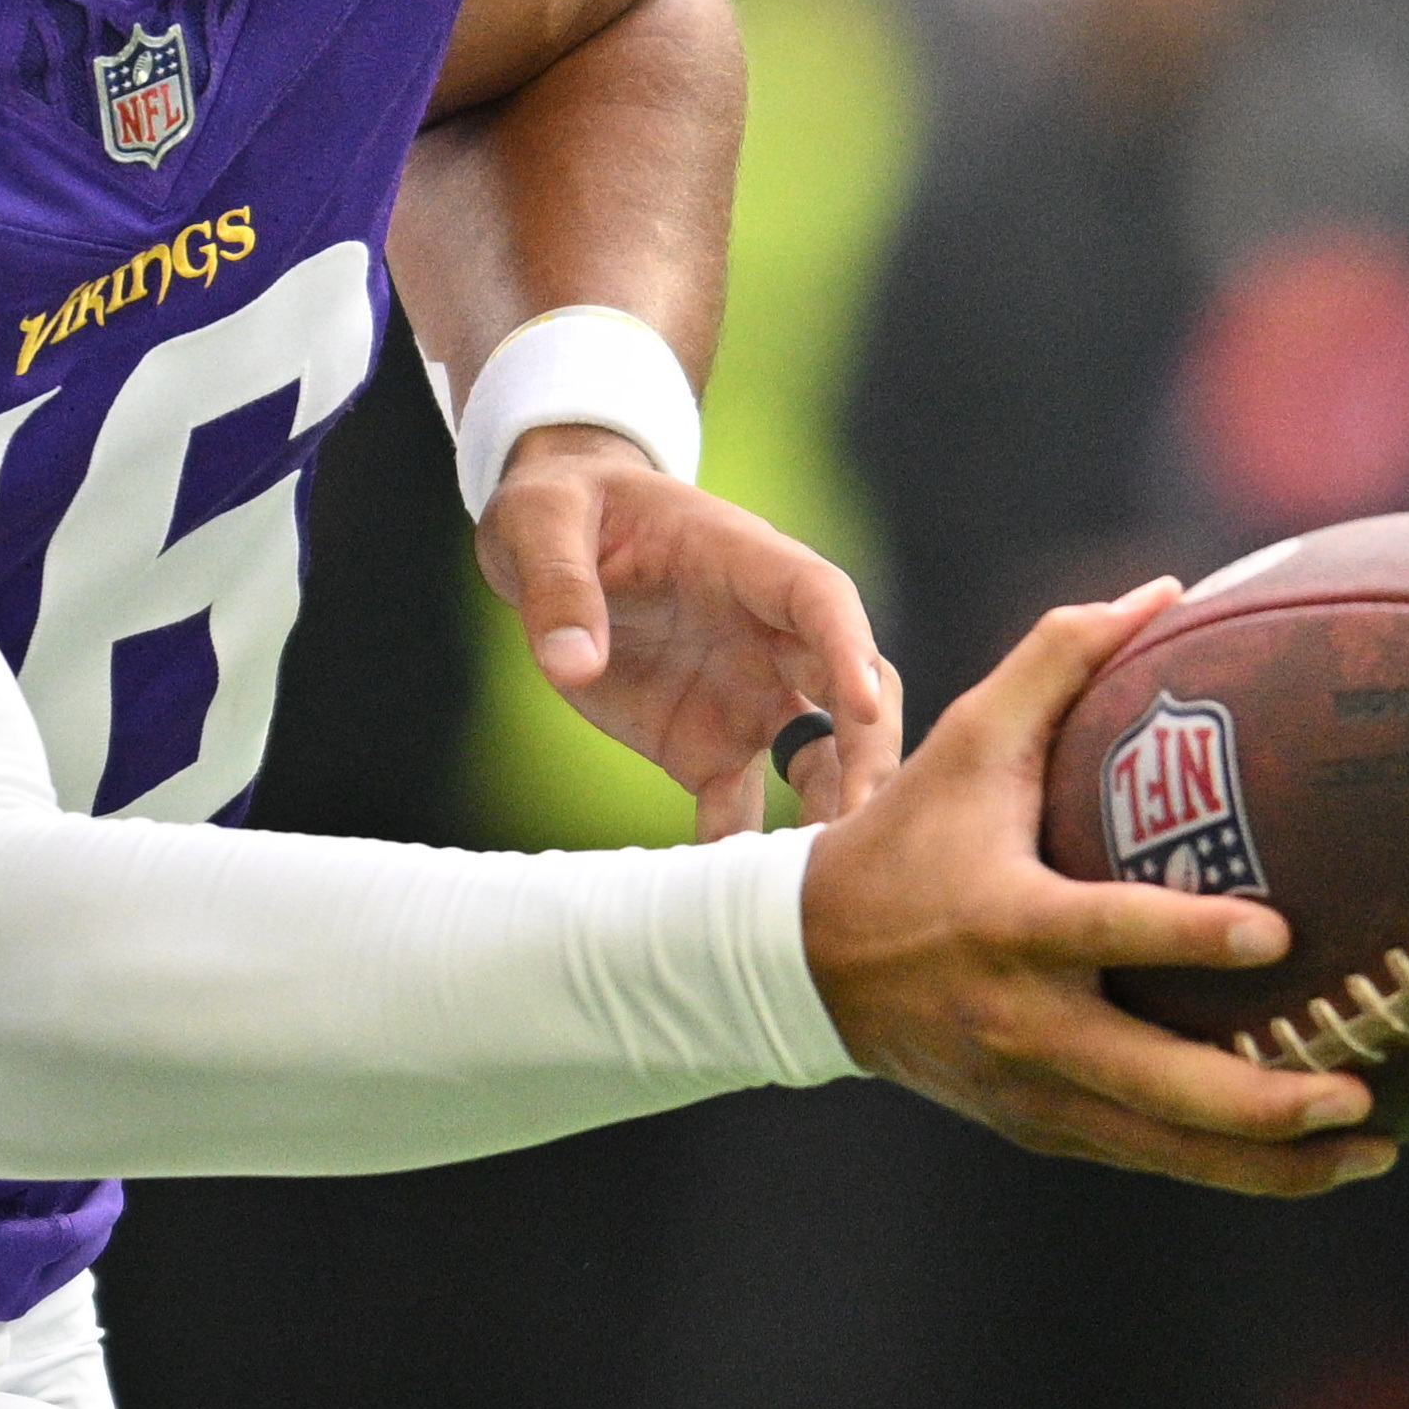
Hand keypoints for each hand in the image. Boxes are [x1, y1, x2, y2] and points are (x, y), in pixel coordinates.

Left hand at [478, 424, 900, 842]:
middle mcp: (768, 633)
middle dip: (866, 750)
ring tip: (823, 876)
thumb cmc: (562, 508)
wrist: (550, 540)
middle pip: (847, 689)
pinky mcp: (706, 744)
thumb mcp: (541, 520)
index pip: (820, 598)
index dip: (849, 649)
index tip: (866, 703)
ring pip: (816, 757)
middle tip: (863, 816)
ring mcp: (746, 694)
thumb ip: (558, 585)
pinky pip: (738, 802)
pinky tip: (737, 900)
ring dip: (828, 809)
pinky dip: (742, 847)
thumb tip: (571, 664)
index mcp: (745, 559)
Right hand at [798, 583, 1397, 1197]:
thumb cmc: (908, 835)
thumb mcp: (967, 739)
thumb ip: (1058, 660)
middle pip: (1154, 1088)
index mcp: (1008, 922)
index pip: (1106, 934)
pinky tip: (1313, 1158)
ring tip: (1377, 1148)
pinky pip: (1148, 1156)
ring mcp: (1032, 1090)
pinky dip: (1230, 1166)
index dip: (1189, 938)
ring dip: (1272, 1162)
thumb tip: (1166, 586)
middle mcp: (1022, 1022)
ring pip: (1165, 1148)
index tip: (1278, 933)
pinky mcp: (1039, 1129)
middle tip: (1359, 1091)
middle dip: (1262, 1104)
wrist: (810, 966)